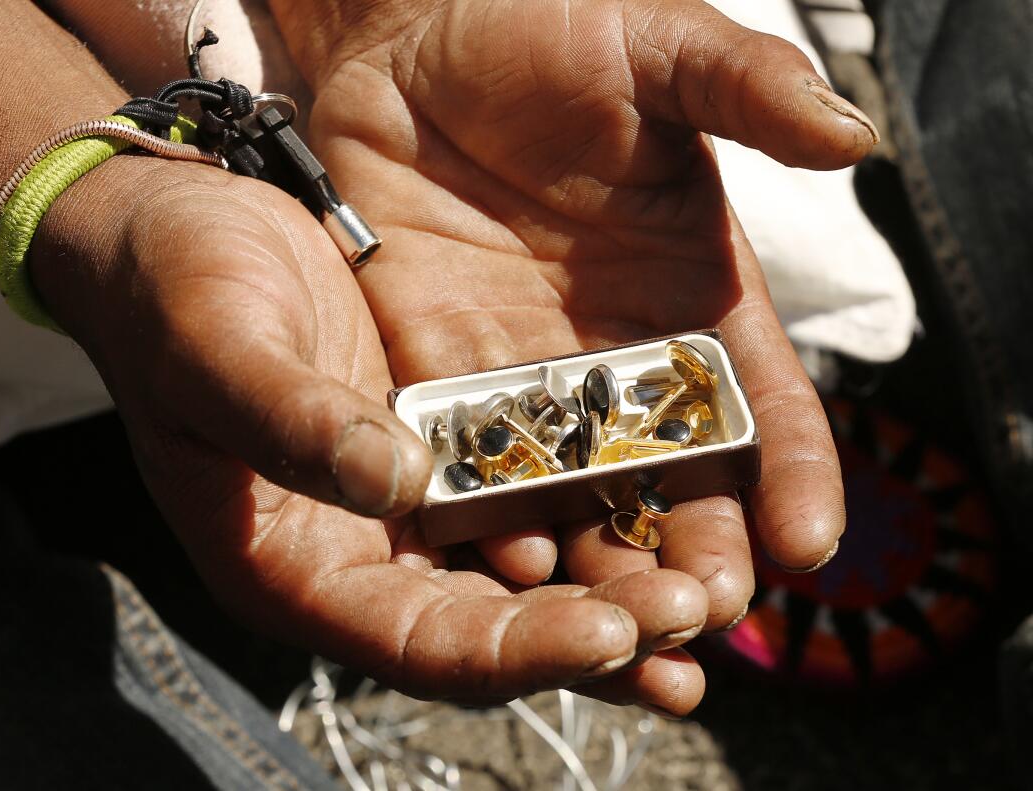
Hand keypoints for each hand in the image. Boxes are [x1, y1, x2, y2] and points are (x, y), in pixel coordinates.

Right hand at [28, 155, 712, 710]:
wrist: (172, 228)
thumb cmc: (168, 290)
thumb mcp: (215, 347)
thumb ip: (291, 421)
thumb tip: (397, 482)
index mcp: (294, 566)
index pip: (415, 641)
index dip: (513, 650)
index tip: (607, 632)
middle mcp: (358, 553)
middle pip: (485, 628)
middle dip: (589, 634)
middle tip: (690, 618)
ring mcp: (401, 502)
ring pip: (519, 572)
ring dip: (608, 587)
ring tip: (705, 592)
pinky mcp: (436, 443)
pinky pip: (523, 491)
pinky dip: (588, 505)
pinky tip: (663, 499)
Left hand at [269, 0, 871, 689]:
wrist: (411, 36)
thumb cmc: (546, 33)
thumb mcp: (658, 53)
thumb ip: (746, 93)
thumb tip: (855, 138)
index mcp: (692, 292)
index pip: (759, 398)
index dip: (791, 466)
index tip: (809, 539)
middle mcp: (616, 354)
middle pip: (672, 474)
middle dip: (697, 543)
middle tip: (710, 613)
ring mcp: (525, 374)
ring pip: (575, 494)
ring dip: (599, 562)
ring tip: (618, 630)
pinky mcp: (437, 376)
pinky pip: (471, 465)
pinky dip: (491, 521)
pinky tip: (508, 574)